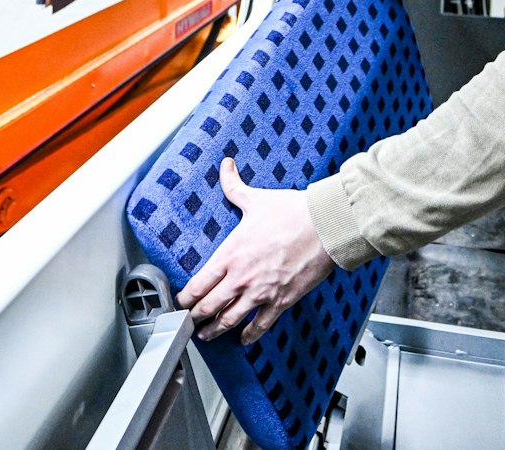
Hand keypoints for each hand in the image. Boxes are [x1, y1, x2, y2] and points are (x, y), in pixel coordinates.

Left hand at [176, 158, 337, 344]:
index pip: (198, 283)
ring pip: (230, 320)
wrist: (325, 227)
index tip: (180, 302)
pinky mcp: (281, 301)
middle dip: (195, 318)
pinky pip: (260, 325)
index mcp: (230, 253)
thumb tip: (225, 166)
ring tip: (207, 336)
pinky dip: (250, 335)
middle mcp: (241, 277)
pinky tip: (244, 339)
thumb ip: (234, 186)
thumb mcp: (256, 198)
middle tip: (188, 323)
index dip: (185, 297)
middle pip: (209, 306)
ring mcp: (261, 292)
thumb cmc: (292, 212)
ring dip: (215, 331)